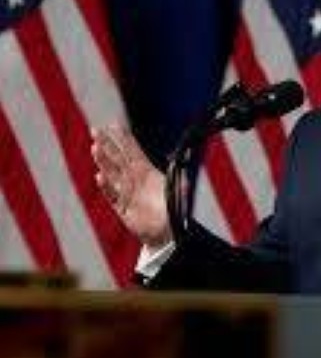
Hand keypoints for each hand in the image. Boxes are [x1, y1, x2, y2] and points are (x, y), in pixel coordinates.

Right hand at [91, 124, 170, 247]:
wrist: (166, 232)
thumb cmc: (173, 210)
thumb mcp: (179, 193)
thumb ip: (180, 184)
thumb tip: (188, 178)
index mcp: (147, 172)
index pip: (133, 151)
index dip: (124, 139)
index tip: (114, 124)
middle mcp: (134, 179)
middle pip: (118, 158)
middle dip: (107, 144)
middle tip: (95, 130)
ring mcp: (126, 192)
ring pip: (112, 173)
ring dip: (104, 161)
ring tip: (95, 148)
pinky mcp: (121, 207)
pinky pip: (112, 195)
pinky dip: (106, 186)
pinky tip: (99, 176)